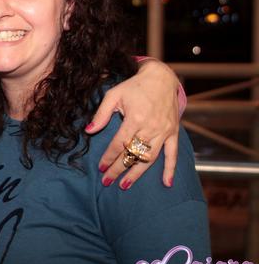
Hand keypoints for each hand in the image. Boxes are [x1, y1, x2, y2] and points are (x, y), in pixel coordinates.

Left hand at [88, 60, 180, 189]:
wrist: (161, 78)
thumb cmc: (134, 86)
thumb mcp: (113, 95)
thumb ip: (101, 114)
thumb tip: (88, 130)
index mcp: (135, 118)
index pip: (119, 144)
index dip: (109, 157)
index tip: (100, 167)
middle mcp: (151, 127)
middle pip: (133, 154)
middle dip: (118, 169)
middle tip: (107, 181)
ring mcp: (164, 131)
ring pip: (150, 158)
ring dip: (137, 173)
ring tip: (125, 185)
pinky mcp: (173, 132)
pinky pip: (173, 154)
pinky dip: (170, 169)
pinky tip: (166, 183)